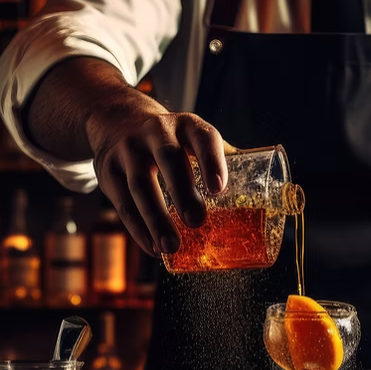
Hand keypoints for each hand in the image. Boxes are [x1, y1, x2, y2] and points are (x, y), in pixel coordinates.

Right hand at [87, 90, 232, 256]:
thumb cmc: (171, 139)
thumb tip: (263, 196)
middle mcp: (155, 132)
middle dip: (182, 191)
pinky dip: (138, 228)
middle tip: (197, 221)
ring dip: (156, 218)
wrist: (116, 121)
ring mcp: (128, 150)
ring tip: (171, 246)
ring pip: (140, 184)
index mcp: (186, 125)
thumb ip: (222, 161)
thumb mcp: (193, 138)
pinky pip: (122, 203)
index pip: (202, 137)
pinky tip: (153, 248)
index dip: (211, 161)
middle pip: (168, 159)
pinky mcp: (107, 170)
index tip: (219, 190)